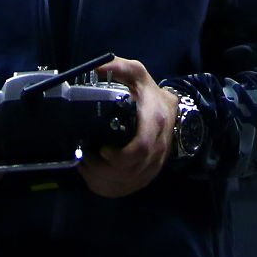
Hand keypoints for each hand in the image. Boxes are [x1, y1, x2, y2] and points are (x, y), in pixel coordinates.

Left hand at [79, 56, 178, 198]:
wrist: (171, 109)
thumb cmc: (149, 93)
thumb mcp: (136, 74)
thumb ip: (119, 67)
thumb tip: (97, 67)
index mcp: (154, 123)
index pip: (140, 148)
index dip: (120, 156)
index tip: (102, 149)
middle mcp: (158, 148)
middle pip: (131, 171)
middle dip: (104, 170)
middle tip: (85, 158)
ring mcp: (154, 164)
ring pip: (129, 184)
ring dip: (103, 180)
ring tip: (86, 166)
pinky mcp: (149, 174)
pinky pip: (128, 189)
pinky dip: (108, 188)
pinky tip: (94, 177)